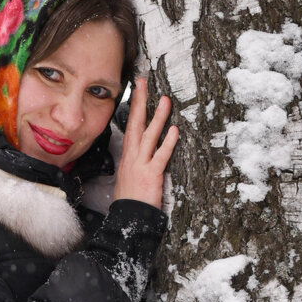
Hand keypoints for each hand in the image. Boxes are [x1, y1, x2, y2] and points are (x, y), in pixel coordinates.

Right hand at [113, 79, 179, 208]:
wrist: (127, 219)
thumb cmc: (130, 200)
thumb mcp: (129, 176)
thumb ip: (137, 161)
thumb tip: (143, 150)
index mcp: (128, 155)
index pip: (130, 125)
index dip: (133, 107)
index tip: (136, 89)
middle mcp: (132, 156)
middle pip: (134, 123)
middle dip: (139, 102)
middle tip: (143, 82)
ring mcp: (140, 165)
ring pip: (148, 136)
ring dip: (157, 117)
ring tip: (165, 100)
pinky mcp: (151, 175)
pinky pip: (161, 156)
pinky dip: (168, 142)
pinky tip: (174, 130)